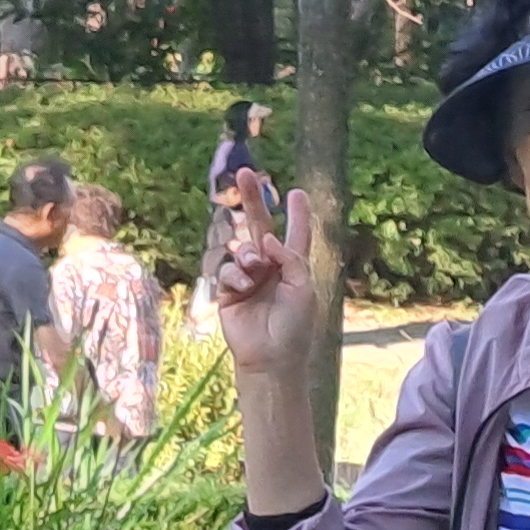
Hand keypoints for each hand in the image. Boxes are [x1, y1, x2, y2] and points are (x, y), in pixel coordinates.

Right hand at [210, 172, 319, 382]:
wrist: (270, 357)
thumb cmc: (294, 324)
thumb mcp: (302, 285)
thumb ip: (288, 256)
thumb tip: (265, 238)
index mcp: (293, 267)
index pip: (296, 234)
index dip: (297, 214)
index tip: (296, 192)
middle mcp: (270, 268)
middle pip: (260, 228)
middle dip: (254, 201)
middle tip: (245, 173)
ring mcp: (248, 279)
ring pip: (242, 249)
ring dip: (248, 254)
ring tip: (255, 268)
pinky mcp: (229, 292)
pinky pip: (227, 270)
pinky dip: (235, 275)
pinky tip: (243, 287)